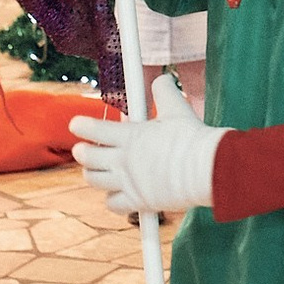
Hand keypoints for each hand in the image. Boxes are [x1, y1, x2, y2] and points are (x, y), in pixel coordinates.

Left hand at [69, 76, 223, 215]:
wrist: (207, 169)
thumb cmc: (192, 138)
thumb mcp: (177, 109)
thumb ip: (164, 92)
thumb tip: (162, 78)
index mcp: (129, 135)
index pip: (91, 129)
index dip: (80, 126)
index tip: (76, 125)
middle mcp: (124, 159)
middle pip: (86, 157)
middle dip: (82, 152)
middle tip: (84, 150)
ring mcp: (129, 182)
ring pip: (93, 181)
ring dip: (92, 175)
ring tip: (97, 170)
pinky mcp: (138, 201)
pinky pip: (112, 204)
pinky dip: (112, 200)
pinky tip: (117, 193)